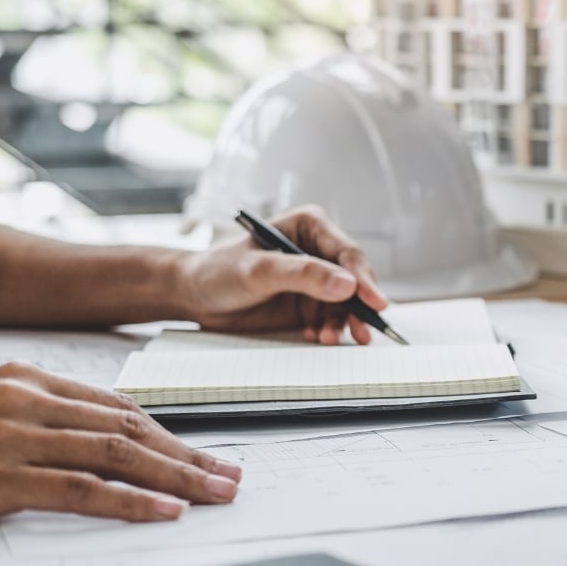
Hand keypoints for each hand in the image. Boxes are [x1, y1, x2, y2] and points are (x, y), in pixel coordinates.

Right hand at [0, 362, 240, 521]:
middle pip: (126, 428)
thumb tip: (125, 453)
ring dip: (175, 476)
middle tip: (227, 476)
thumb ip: (51, 428)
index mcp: (27, 380)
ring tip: (215, 494)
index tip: (206, 457)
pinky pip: (79, 488)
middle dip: (185, 456)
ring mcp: (11, 435)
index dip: (168, 437)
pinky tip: (168, 509)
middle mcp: (22, 399)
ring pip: (115, 454)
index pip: (117, 409)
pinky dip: (130, 500)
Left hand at [176, 206, 387, 344]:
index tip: (373, 302)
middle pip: (354, 279)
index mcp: (309, 227)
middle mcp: (317, 251)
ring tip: (328, 338)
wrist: (193, 297)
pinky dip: (329, 329)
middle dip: (357, 306)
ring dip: (342, 322)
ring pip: (346, 302)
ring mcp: (315, 279)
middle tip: (361, 330)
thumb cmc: (217, 271)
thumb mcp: (258, 270)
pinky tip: (316, 336)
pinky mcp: (309, 303)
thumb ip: (302, 274)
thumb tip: (346, 285)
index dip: (363, 278)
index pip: (346, 253)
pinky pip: (332, 318)